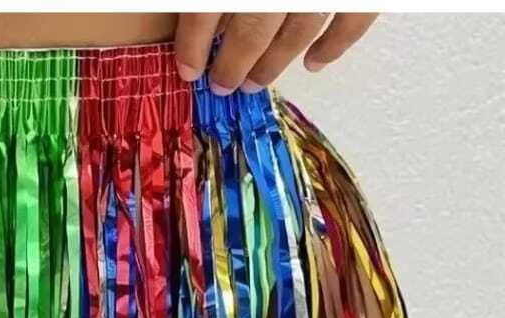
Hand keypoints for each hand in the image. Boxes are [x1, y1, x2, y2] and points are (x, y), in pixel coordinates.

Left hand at [175, 13, 379, 94]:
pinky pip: (355, 16)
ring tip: (254, 81)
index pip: (206, 6)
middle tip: (223, 85)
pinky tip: (315, 63)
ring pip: (300, 27)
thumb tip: (193, 13)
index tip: (188, 70)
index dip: (193, 42)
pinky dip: (337, 44)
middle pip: (254, 24)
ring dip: (275, 60)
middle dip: (235, 61)